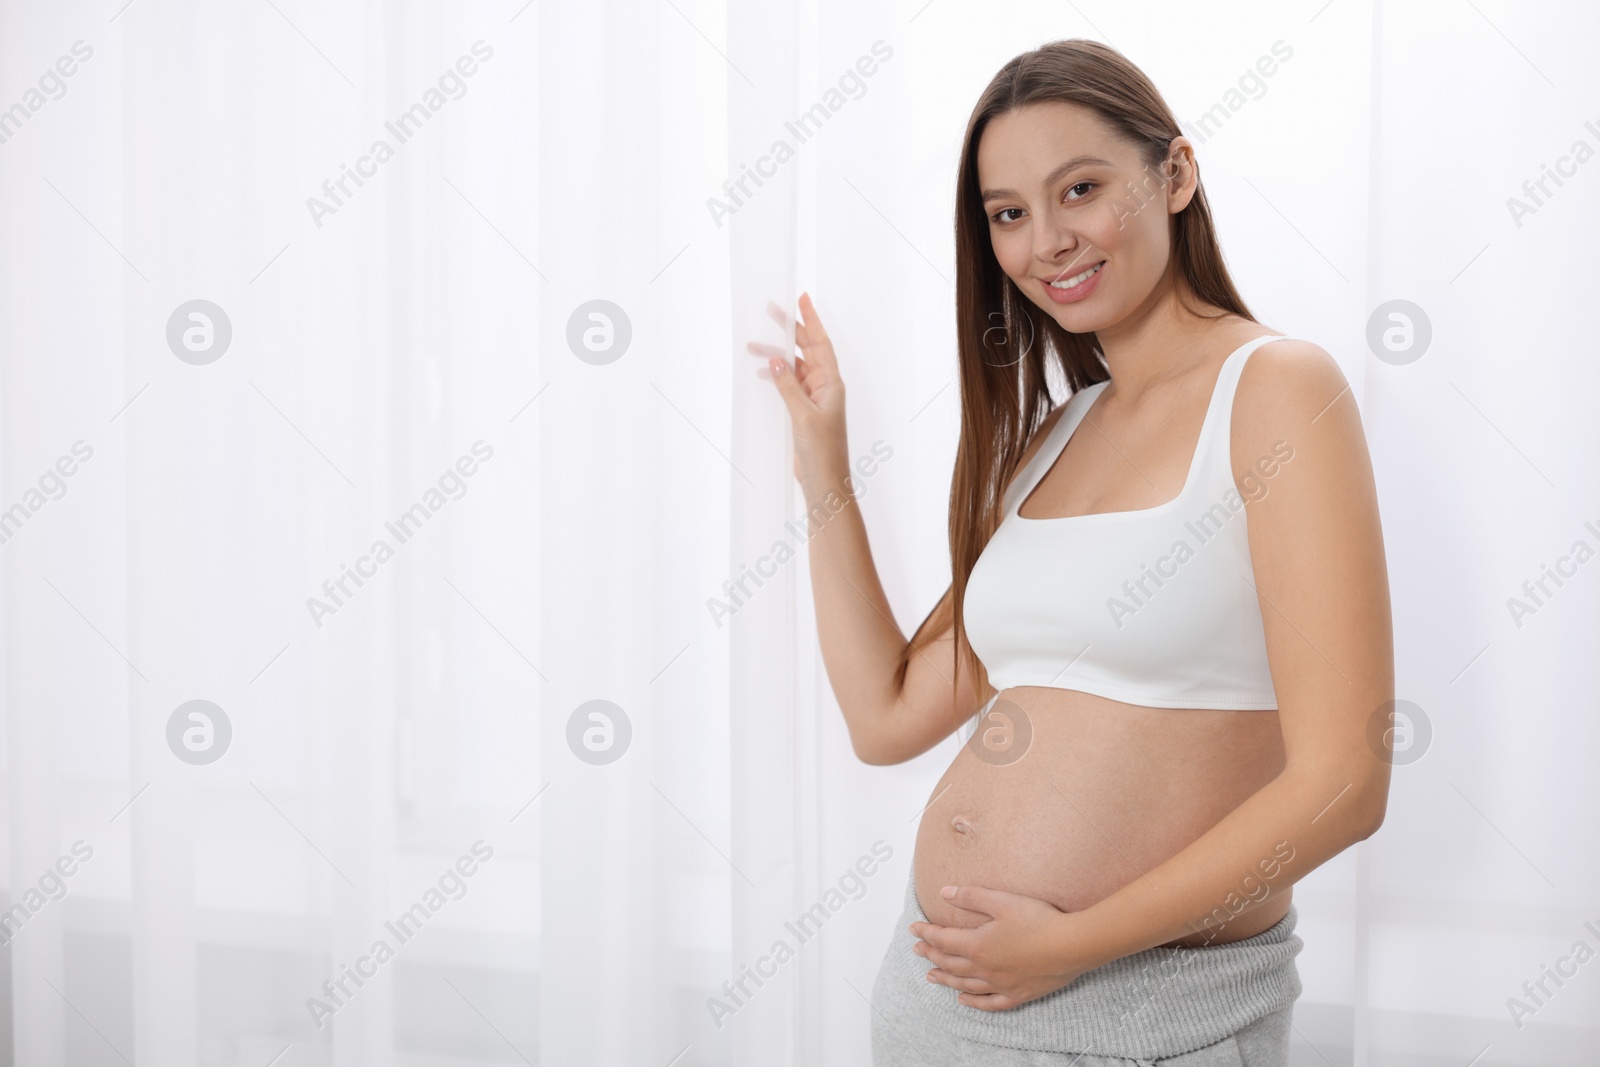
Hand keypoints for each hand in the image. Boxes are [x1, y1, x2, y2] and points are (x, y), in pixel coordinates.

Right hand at [748, 292, 847, 490]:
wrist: (825, 481)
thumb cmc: (822, 451)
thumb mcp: (803, 415)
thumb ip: (789, 386)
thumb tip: (777, 360)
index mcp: (831, 383)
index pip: (821, 343)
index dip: (812, 320)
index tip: (802, 299)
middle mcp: (825, 387)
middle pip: (808, 350)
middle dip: (791, 331)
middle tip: (773, 312)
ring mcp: (815, 399)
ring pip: (795, 368)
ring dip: (777, 357)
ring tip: (752, 348)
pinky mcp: (805, 411)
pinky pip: (791, 385)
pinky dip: (778, 376)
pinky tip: (763, 373)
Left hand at [908, 884, 1089, 1010]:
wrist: (1071, 945)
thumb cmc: (1038, 920)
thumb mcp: (1002, 901)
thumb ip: (971, 897)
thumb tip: (944, 892)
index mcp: (977, 945)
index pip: (943, 939)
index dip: (926, 934)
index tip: (914, 929)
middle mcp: (984, 968)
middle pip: (950, 963)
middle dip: (931, 955)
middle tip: (917, 950)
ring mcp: (1000, 984)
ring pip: (964, 985)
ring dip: (946, 979)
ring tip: (931, 976)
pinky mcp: (1017, 994)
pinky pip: (989, 1003)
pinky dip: (974, 1002)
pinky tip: (964, 1000)